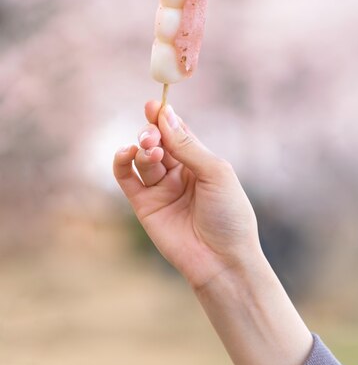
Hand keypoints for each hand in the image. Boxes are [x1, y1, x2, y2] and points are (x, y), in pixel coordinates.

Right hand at [113, 100, 261, 289]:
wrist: (222, 260)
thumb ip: (187, 145)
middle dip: (152, 133)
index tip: (153, 104)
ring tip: (150, 151)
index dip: (165, 117)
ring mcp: (161, 189)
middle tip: (153, 136)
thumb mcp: (215, 172)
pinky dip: (122, 163)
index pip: (179, 132)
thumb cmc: (229, 215)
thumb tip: (166, 115)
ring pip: (143, 157)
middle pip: (158, 141)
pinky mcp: (144, 206)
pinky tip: (126, 153)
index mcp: (201, 162)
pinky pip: (127, 179)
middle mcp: (179, 173)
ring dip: (143, 148)